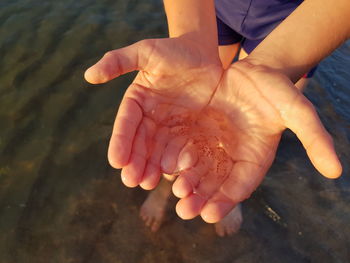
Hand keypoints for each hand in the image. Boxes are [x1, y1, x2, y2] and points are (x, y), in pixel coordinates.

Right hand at [84, 37, 222, 189]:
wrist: (203, 54)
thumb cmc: (173, 50)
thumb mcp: (145, 52)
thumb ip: (118, 61)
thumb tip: (89, 76)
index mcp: (136, 102)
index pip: (126, 124)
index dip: (120, 142)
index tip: (115, 161)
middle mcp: (150, 118)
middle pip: (140, 143)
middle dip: (135, 162)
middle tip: (132, 181)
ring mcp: (170, 127)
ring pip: (158, 151)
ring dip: (152, 168)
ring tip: (149, 184)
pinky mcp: (188, 132)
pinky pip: (181, 149)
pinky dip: (176, 163)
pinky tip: (174, 176)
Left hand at [170, 59, 341, 222]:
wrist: (255, 71)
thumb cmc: (278, 91)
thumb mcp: (297, 110)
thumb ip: (314, 137)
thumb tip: (336, 171)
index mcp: (255, 158)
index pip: (240, 186)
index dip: (226, 200)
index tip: (209, 214)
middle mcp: (232, 156)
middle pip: (215, 183)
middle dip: (200, 198)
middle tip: (185, 209)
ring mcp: (214, 145)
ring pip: (197, 169)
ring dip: (185, 182)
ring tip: (173, 191)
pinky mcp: (199, 132)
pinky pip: (185, 149)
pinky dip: (176, 159)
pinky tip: (163, 167)